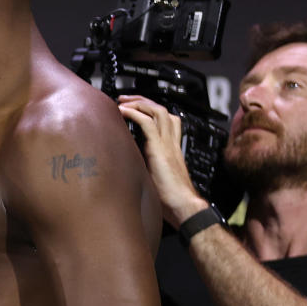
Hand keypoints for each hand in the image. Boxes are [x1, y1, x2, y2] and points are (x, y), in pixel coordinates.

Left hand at [117, 95, 208, 227]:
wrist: (183, 206)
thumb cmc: (170, 199)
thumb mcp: (154, 177)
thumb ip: (145, 166)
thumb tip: (126, 165)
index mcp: (172, 148)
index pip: (167, 120)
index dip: (151, 110)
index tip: (134, 109)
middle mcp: (171, 142)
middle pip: (162, 110)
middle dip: (143, 101)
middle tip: (125, 99)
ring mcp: (167, 144)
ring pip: (158, 111)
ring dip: (139, 103)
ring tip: (123, 102)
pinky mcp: (159, 149)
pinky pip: (148, 123)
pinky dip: (135, 113)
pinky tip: (123, 111)